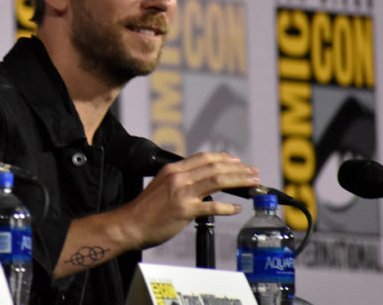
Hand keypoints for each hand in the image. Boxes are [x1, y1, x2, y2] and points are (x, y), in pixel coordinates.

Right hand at [117, 151, 259, 248]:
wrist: (130, 224)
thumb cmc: (145, 209)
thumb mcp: (161, 186)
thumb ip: (179, 181)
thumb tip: (200, 182)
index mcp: (172, 169)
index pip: (203, 158)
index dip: (224, 158)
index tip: (237, 161)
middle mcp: (178, 177)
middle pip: (215, 167)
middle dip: (238, 169)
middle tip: (253, 171)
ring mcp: (182, 193)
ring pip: (217, 181)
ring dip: (238, 181)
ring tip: (252, 183)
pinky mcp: (185, 210)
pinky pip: (212, 207)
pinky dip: (227, 207)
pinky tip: (236, 208)